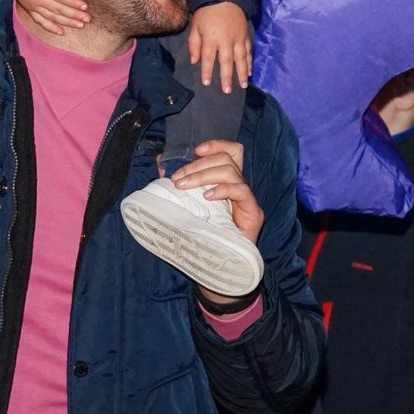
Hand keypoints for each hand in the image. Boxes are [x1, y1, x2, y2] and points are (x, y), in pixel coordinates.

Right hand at [4, 0, 88, 36]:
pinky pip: (40, 21)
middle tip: (87, 19)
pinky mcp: (29, 8)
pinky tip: (61, 32)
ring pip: (52, 17)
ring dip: (66, 22)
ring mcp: (33, 5)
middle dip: (74, 15)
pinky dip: (50, 27)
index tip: (85, 7)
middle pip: (59, 9)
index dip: (74, 2)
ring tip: (79, 25)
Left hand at [170, 139, 264, 304]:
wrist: (216, 268)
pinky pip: (241, 191)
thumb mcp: (187, 205)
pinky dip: (222, 189)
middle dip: (198, 164)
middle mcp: (239, 187)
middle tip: (177, 179)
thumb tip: (160, 162)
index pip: (231, 151)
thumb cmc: (201, 235)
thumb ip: (178, 183)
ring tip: (184, 187)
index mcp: (227, 181)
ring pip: (231, 171)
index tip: (196, 150)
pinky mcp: (254, 213)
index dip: (216, 144)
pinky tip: (207, 198)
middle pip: (227, 158)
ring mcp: (248, 199)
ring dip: (203, 175)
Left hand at [187, 3, 251, 92]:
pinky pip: (249, 51)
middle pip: (226, 61)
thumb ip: (194, 44)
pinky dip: (249, 62)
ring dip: (242, 73)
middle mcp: (226, 39)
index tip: (206, 83)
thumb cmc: (207, 12)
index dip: (207, 71)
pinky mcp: (246, 35)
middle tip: (227, 91)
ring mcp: (238, 38)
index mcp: (211, 37)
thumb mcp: (195, 25)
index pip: (209, 57)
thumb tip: (195, 61)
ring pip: (241, 58)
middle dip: (227, 77)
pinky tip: (249, 71)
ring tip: (243, 85)